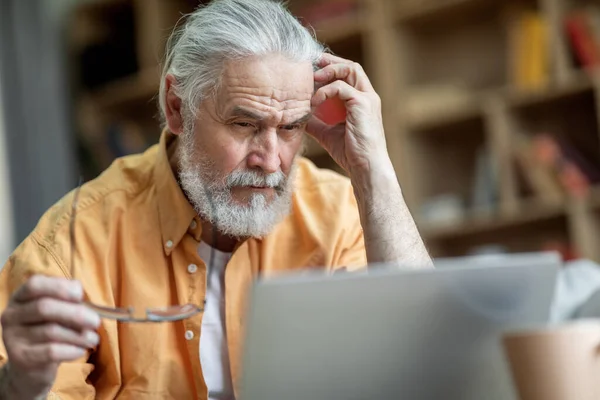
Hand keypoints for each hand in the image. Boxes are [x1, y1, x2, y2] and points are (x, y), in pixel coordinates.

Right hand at [0, 275, 99, 398]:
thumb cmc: (48, 333)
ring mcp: (12, 337)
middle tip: (96, 321)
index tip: (80, 294)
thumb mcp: (55, 314)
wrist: (29, 368)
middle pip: (44, 307)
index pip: (35, 284)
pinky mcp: (19, 358)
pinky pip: (51, 351)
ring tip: (93, 339)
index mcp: (20, 298)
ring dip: (79, 335)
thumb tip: (82, 298)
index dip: (59, 287)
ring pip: (50, 331)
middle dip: (75, 313)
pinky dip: (71, 350)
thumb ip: (67, 302)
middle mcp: (11, 315)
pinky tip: (81, 351)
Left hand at [308, 53, 389, 177]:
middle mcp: (367, 96)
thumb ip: (315, 121)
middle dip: (331, 62)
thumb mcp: (327, 133)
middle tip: (312, 63)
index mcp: (362, 101)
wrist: (365, 167)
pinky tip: (314, 101)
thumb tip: (298, 116)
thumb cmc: (350, 153)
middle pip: (352, 66)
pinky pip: (341, 87)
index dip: (332, 68)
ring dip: (330, 70)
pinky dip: (325, 90)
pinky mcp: (363, 103)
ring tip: (313, 77)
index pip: (349, 75)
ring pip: (351, 69)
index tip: (313, 69)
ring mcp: (367, 99)